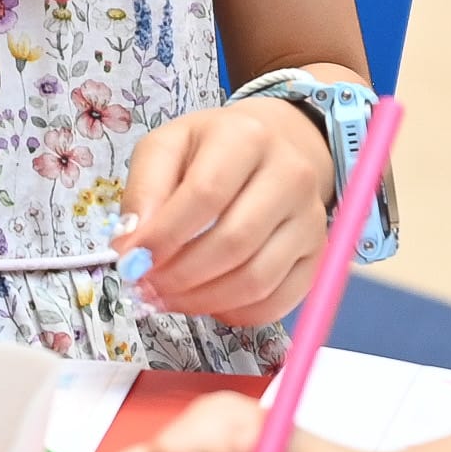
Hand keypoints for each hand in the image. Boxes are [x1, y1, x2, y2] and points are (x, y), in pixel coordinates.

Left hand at [115, 101, 334, 325]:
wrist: (271, 148)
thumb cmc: (210, 150)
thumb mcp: (166, 148)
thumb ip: (143, 191)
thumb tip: (131, 246)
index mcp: (247, 138)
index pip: (206, 195)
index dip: (164, 236)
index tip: (131, 260)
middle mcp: (291, 176)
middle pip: (234, 242)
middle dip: (181, 276)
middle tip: (146, 287)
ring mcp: (311, 219)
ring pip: (257, 279)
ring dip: (203, 300)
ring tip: (168, 298)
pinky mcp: (319, 255)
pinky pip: (279, 301)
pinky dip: (237, 313)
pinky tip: (208, 303)